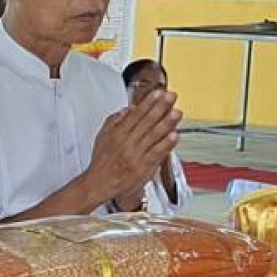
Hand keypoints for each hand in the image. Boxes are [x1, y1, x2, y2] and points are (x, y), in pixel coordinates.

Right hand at [90, 90, 181, 206]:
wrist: (99, 183)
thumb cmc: (102, 161)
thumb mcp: (103, 136)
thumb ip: (116, 120)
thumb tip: (131, 109)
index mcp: (118, 133)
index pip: (136, 114)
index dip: (148, 102)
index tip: (159, 93)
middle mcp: (128, 142)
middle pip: (147, 122)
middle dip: (160, 107)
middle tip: (171, 97)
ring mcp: (137, 155)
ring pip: (154, 136)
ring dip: (167, 123)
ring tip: (176, 113)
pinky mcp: (144, 167)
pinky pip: (156, 154)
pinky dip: (166, 144)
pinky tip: (174, 136)